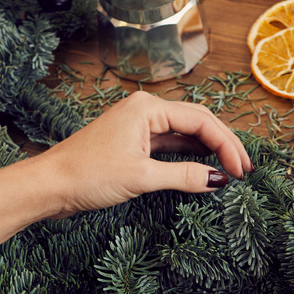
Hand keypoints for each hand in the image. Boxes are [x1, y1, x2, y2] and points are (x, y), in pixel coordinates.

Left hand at [37, 91, 252, 218]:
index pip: (200, 121)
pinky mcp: (132, 144)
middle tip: (244, 169)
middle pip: (196, 122)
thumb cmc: (87, 175)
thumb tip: (218, 179)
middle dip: (222, 145)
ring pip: (184, 133)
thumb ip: (183, 176)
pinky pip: (169, 145)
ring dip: (208, 150)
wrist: (49, 185)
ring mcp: (137, 127)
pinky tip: (203, 168)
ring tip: (231, 168)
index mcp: (147, 108)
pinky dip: (188, 156)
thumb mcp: (141, 177)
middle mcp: (144, 111)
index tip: (241, 170)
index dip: (226, 145)